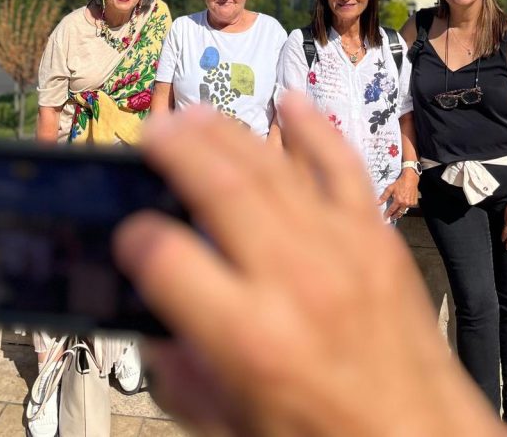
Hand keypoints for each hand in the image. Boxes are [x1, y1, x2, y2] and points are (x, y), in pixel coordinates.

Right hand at [115, 93, 503, 436]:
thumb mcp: (234, 429)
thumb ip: (182, 379)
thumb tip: (153, 329)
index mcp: (250, 338)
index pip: (169, 260)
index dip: (137, 238)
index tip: (129, 231)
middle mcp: (294, 280)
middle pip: (221, 189)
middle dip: (177, 149)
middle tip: (152, 131)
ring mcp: (342, 248)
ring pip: (274, 168)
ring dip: (229, 132)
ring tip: (195, 113)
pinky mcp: (376, 237)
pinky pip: (344, 168)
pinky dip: (316, 131)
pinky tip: (291, 102)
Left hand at [378, 169, 418, 220]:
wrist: (410, 179)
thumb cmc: (400, 183)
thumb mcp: (390, 188)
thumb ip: (384, 197)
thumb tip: (377, 202)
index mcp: (398, 200)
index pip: (391, 210)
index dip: (388, 214)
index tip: (385, 217)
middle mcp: (405, 203)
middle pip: (399, 213)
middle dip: (394, 217)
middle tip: (391, 219)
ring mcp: (410, 203)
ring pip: (404, 210)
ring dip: (400, 212)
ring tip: (396, 214)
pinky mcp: (414, 202)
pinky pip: (409, 207)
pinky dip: (406, 207)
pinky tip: (402, 206)